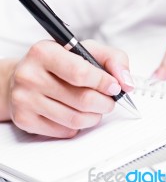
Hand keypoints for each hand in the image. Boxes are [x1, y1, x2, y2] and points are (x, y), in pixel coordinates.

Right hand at [8, 40, 133, 137]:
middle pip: (82, 99)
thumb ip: (112, 59)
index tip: (115, 86)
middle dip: (105, 102)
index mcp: (44, 52)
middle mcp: (30, 75)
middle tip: (109, 100)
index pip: (80, 73)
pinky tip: (77, 113)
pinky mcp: (24, 120)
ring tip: (97, 107)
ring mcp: (24, 99)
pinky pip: (64, 131)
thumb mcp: (86, 50)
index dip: (104, 82)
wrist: (22, 76)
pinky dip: (79, 125)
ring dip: (95, 116)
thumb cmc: (59, 62)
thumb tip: (127, 83)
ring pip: (75, 119)